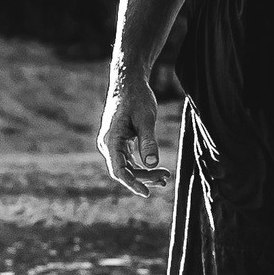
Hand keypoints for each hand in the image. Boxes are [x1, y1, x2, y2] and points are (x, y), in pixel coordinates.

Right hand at [97, 78, 170, 196]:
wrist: (128, 82)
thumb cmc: (136, 97)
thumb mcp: (146, 119)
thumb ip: (148, 141)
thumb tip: (152, 164)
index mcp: (110, 140)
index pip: (119, 171)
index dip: (132, 184)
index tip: (147, 193)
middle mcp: (107, 145)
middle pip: (124, 171)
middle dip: (144, 178)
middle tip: (165, 179)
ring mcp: (112, 144)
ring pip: (127, 167)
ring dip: (145, 173)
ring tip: (165, 176)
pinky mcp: (119, 142)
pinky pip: (129, 160)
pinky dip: (142, 166)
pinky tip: (156, 169)